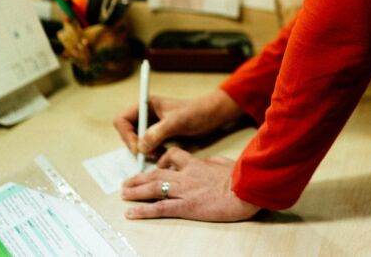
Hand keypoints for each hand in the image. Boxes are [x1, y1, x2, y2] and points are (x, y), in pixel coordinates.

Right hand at [113, 89, 243, 157]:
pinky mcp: (160, 136)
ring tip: (159, 155)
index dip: (126, 135)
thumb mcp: (177, 122)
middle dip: (135, 146)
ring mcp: (153, 126)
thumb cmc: (197, 113)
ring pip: (138, 143)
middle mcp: (146, 115)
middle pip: (127, 133)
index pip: (122, 120)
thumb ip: (157, 133)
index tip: (137, 148)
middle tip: (149, 155)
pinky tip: (164, 155)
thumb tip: (140, 147)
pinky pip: (149, 148)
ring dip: (145, 152)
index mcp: (146, 105)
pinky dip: (153, 154)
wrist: (213, 116)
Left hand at [121, 149, 259, 221]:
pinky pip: (160, 208)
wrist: (246, 190)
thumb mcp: (226, 163)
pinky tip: (131, 213)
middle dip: (139, 178)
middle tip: (126, 182)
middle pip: (156, 173)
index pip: (173, 156)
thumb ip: (214, 162)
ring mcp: (184, 191)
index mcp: (196, 164)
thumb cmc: (241, 178)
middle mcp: (186, 175)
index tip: (155, 166)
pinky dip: (143, 211)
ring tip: (123, 194)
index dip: (161, 161)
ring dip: (135, 191)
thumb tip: (209, 162)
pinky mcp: (186, 206)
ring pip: (154, 188)